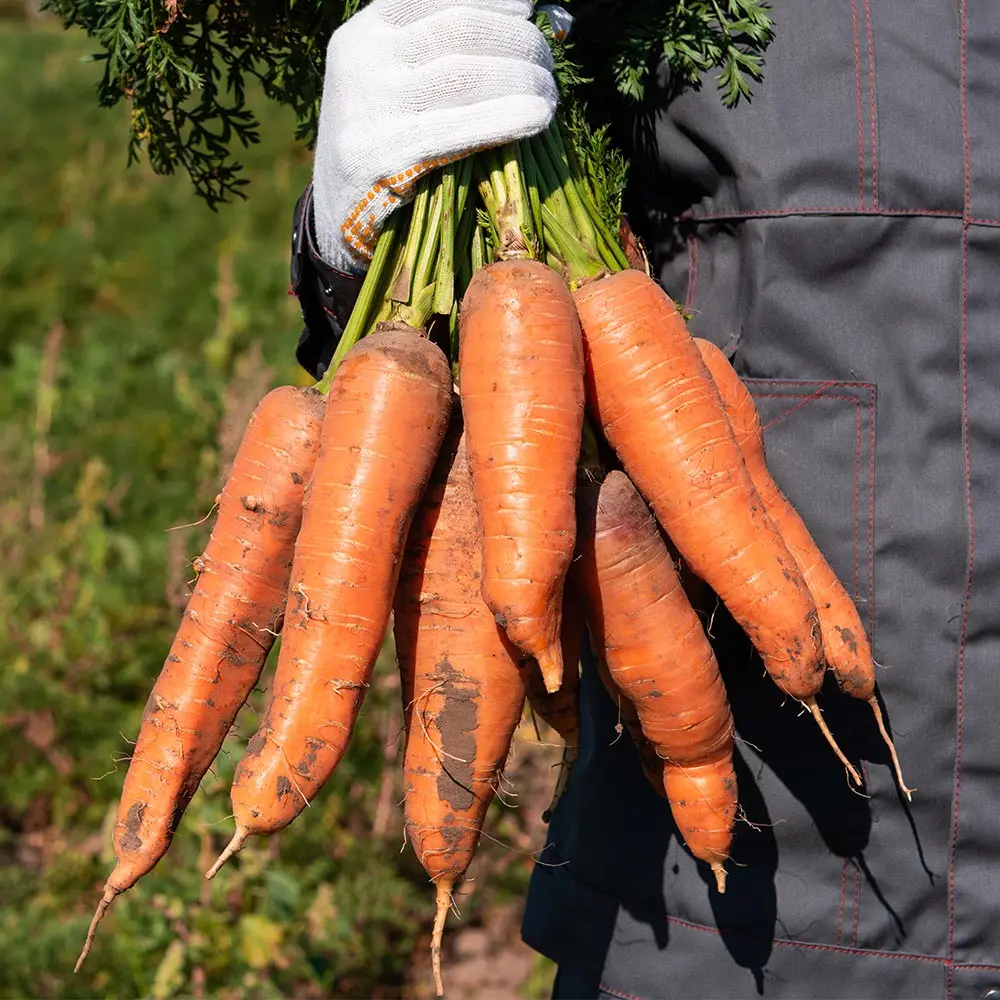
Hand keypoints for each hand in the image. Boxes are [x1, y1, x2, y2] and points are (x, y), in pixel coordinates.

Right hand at [311, 0, 558, 273]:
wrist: (334, 218)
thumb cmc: (382, 146)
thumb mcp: (392, 85)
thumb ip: (435, 54)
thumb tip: (519, 21)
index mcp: (365, 33)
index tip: (527, 10)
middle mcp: (363, 60)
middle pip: (460, 28)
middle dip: (517, 41)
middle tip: (546, 63)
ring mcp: (369, 108)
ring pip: (465, 73)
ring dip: (522, 79)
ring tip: (548, 94)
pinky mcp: (383, 156)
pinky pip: (458, 128)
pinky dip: (507, 117)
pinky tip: (538, 117)